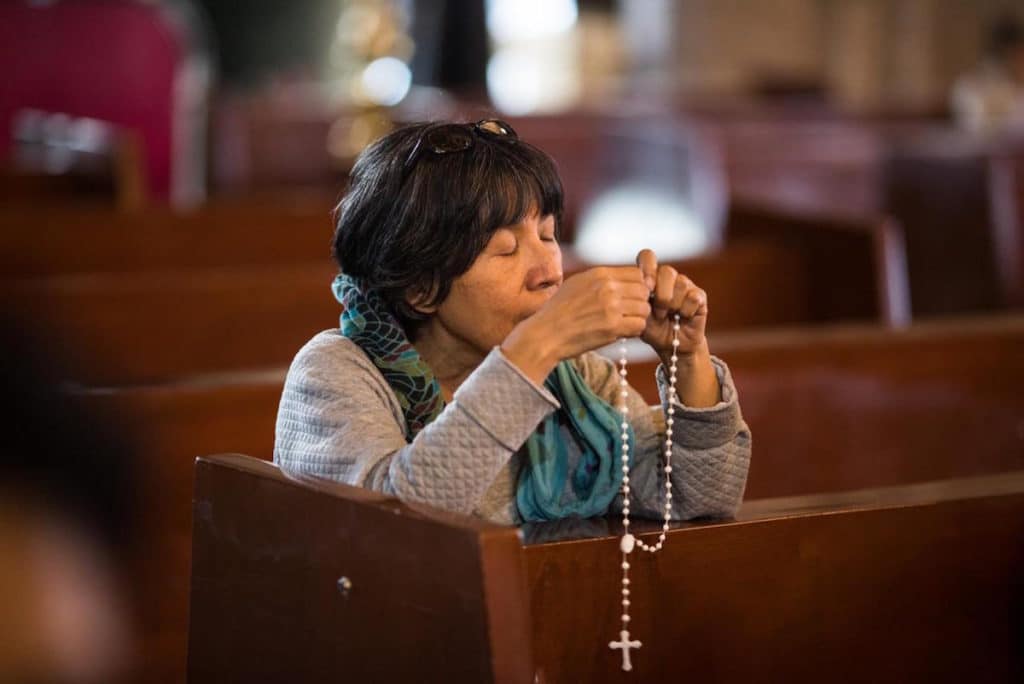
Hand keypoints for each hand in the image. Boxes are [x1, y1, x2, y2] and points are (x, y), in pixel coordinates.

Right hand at [501, 266, 650, 383]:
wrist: (545, 335)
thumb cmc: (558, 312)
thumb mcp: (576, 284)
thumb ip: (599, 279)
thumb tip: (619, 279)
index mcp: (599, 274)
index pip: (637, 274)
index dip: (637, 287)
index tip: (629, 298)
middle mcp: (607, 287)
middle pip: (644, 291)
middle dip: (639, 303)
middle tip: (627, 314)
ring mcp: (611, 307)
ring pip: (644, 309)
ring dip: (637, 318)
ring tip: (623, 324)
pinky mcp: (612, 327)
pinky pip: (639, 326)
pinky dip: (633, 331)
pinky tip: (621, 333)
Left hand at [635, 249, 707, 360]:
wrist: (671, 346)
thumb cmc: (652, 329)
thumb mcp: (638, 316)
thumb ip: (635, 301)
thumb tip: (635, 289)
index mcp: (651, 277)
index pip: (647, 257)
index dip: (646, 269)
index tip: (645, 288)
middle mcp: (669, 278)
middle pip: (667, 271)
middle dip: (661, 295)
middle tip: (658, 312)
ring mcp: (685, 285)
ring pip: (681, 283)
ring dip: (672, 305)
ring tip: (668, 316)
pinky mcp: (699, 296)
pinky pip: (693, 297)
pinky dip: (685, 311)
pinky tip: (682, 317)